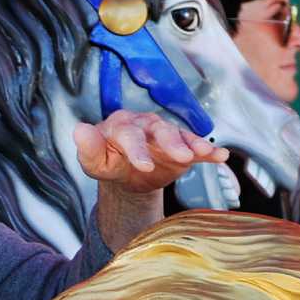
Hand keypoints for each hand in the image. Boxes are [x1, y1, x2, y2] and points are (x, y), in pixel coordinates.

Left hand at [72, 110, 225, 188]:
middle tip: (182, 157)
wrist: (126, 174)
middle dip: (171, 142)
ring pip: (180, 135)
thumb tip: (79, 130)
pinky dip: (209, 151)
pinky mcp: (181, 147)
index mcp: (122, 125)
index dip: (138, 149)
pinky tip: (220, 156)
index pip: (130, 134)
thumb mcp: (94, 162)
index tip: (145, 166)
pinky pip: (196, 147)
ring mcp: (166, 134)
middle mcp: (146, 124)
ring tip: (203, 152)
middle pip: (160, 130)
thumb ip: (88, 148)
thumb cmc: (107, 162)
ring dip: (193, 143)